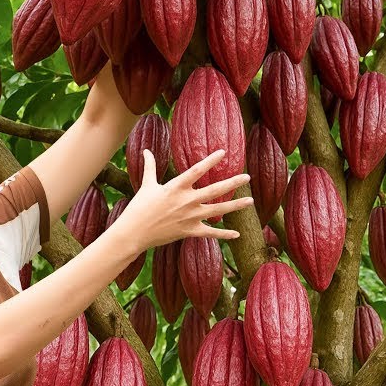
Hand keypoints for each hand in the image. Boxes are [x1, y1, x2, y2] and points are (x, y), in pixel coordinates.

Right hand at [118, 149, 253, 250]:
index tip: (223, 152)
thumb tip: (146, 151)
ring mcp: (190, 217)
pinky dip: (224, 235)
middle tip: (248, 177)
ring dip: (236, 206)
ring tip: (251, 201)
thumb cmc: (139, 207)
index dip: (211, 160)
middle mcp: (186, 201)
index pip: (197, 170)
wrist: (134, 232)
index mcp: (176, 187)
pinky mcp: (190, 231)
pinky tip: (237, 234)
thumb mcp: (146, 185)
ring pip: (218, 211)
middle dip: (233, 183)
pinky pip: (211, 233)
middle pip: (215, 190)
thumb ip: (150, 167)